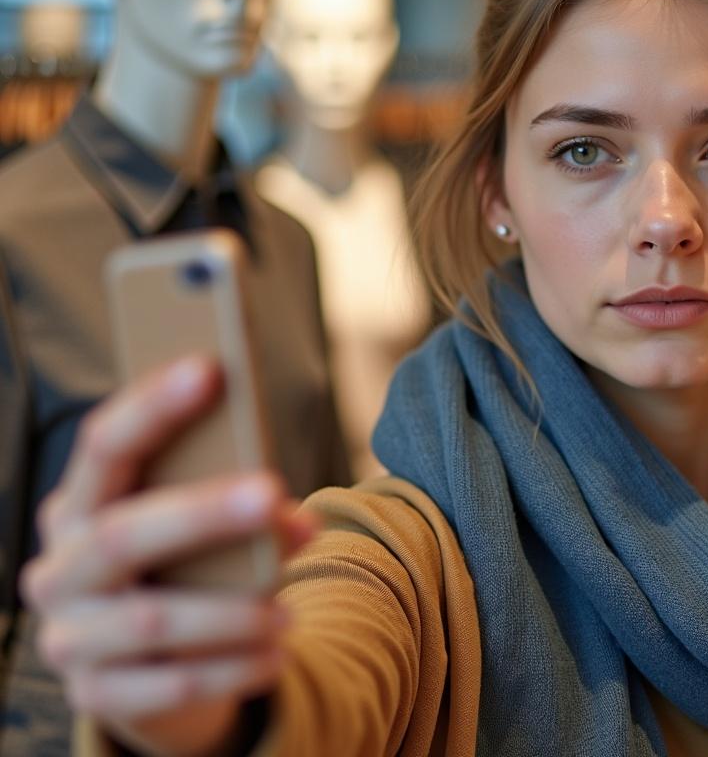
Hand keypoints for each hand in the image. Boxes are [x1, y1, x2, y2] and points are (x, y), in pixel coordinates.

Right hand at [19, 356, 317, 756]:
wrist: (154, 669)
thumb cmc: (185, 568)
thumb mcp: (200, 527)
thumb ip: (230, 502)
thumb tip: (293, 514)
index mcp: (79, 506)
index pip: (105, 446)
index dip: (153, 405)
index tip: (210, 367)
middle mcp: (59, 570)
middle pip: (122, 534)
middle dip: (201, 511)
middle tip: (273, 493)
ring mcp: (70, 638)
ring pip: (150, 622)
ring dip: (228, 612)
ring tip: (289, 611)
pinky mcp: (98, 697)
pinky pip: (167, 688)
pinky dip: (229, 671)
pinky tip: (275, 656)